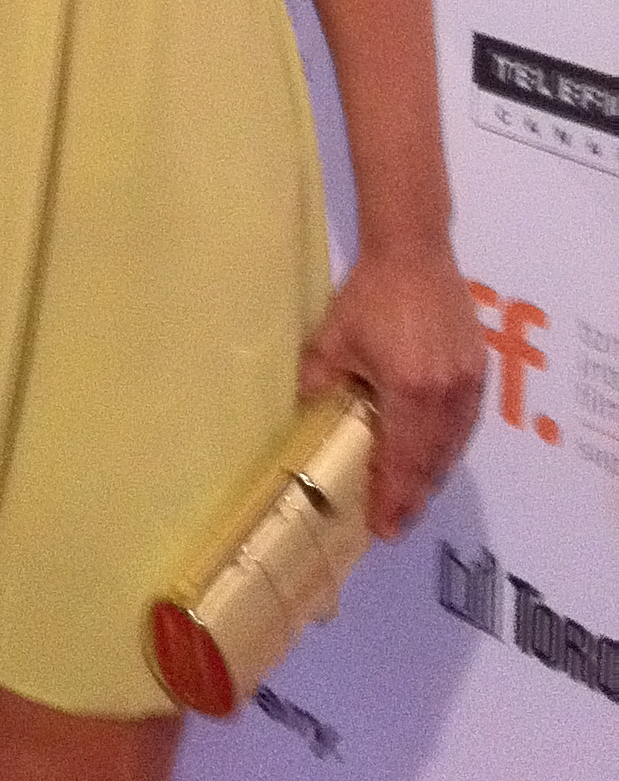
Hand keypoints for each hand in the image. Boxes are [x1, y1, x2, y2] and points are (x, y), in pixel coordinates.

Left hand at [299, 249, 484, 537]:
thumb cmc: (370, 295)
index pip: (402, 461)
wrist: (414, 251)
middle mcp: (445, 395)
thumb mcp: (332, 340)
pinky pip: (464, 422)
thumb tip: (304, 410)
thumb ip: (318, 380)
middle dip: (413, 495)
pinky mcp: (477, 370)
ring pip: (452, 446)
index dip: (393, 498)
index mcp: (409, 392)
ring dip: (432, 474)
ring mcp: (466, 384)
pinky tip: (433, 453)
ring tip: (411, 495)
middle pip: (432, 461)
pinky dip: (448, 445)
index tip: (383, 528)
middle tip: (396, 520)